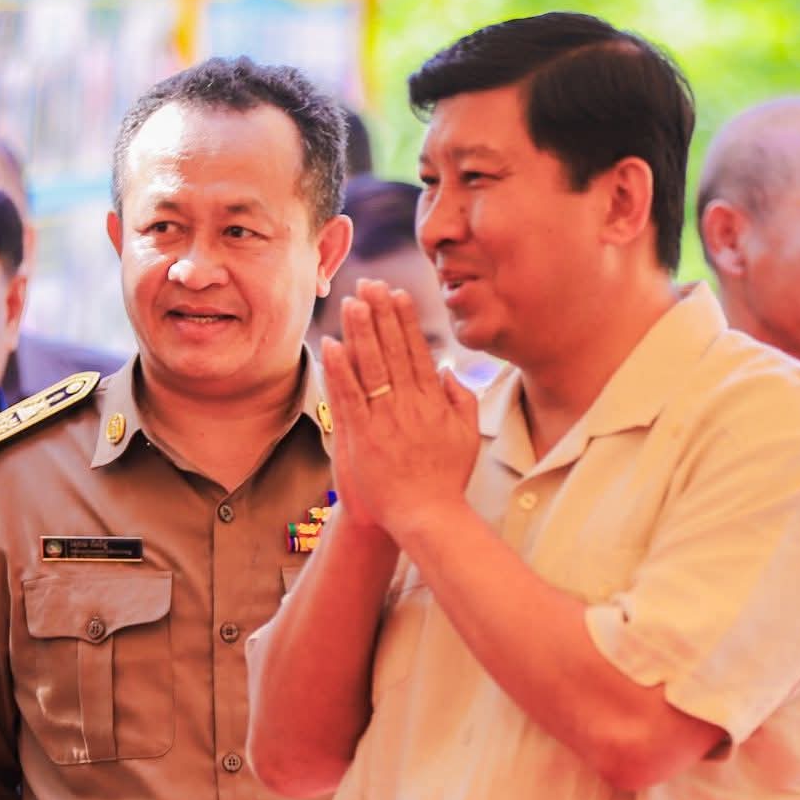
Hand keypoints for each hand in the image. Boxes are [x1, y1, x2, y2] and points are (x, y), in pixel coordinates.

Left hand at [319, 280, 479, 545]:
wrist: (428, 516)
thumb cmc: (447, 479)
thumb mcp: (468, 436)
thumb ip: (462, 399)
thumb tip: (449, 370)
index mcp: (435, 401)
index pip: (417, 350)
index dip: (404, 320)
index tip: (396, 294)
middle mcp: (410, 404)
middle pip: (393, 349)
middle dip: (380, 313)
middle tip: (368, 284)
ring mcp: (386, 419)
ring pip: (371, 366)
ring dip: (360, 331)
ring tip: (351, 302)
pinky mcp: (363, 437)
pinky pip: (350, 396)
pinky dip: (340, 369)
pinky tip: (332, 344)